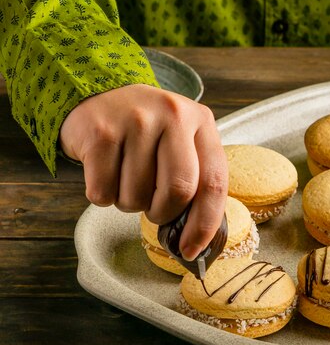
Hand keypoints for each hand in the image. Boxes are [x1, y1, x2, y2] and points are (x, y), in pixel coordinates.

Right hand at [59, 84, 227, 259]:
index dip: (204, 223)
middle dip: (162, 213)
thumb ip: (195, 177)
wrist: (100, 95)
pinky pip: (103, 191)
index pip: (214, 181)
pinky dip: (102, 196)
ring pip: (136, 196)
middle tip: (152, 207)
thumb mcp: (181, 140)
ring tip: (126, 178)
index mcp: (201, 122)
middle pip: (179, 191)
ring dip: (129, 203)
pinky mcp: (101, 131)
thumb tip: (194, 240)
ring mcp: (136, 120)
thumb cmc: (148, 130)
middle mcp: (174, 116)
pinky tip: (105, 172)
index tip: (191, 249)